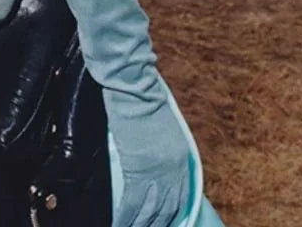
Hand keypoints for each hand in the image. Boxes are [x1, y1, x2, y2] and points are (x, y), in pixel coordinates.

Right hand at [108, 91, 190, 226]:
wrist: (135, 89)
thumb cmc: (145, 100)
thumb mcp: (164, 128)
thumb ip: (163, 150)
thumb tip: (152, 164)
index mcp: (184, 160)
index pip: (182, 199)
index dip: (173, 218)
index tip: (167, 225)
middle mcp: (175, 171)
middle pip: (168, 211)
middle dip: (158, 226)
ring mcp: (157, 172)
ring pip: (150, 214)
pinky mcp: (138, 170)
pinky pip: (131, 205)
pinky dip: (124, 219)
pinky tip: (118, 225)